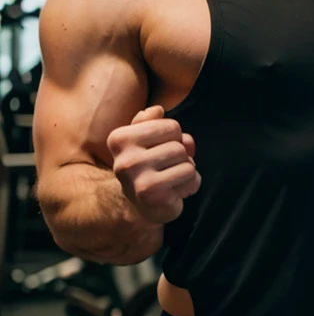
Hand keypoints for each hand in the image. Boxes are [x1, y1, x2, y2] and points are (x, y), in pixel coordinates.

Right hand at [107, 105, 200, 224]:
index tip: (160, 150)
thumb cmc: (145, 166)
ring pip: (187, 162)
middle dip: (180, 156)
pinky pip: (191, 179)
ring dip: (186, 170)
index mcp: (119, 139)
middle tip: (167, 167)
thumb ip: (150, 121)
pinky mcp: (154, 196)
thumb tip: (158, 109)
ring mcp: (139, 179)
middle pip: (179, 145)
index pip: (171, 126)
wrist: (137, 205)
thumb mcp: (142, 139)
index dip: (174, 137)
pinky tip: (176, 191)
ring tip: (171, 178)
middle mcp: (125, 159)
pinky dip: (191, 184)